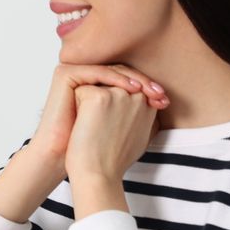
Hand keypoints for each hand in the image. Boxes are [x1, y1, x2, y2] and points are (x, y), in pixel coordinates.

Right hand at [0, 65, 167, 221]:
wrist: (73, 159)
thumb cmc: (94, 147)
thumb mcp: (121, 124)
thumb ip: (136, 111)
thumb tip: (163, 102)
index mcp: (97, 87)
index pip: (126, 80)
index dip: (147, 88)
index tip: (164, 101)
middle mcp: (86, 79)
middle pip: (121, 72)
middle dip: (144, 83)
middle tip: (160, 94)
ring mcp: (75, 76)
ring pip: (111, 70)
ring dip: (134, 78)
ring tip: (150, 90)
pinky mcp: (65, 75)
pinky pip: (96, 71)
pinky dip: (115, 78)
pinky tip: (131, 88)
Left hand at [66, 85, 157, 214]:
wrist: (98, 174)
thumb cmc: (114, 159)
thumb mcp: (139, 136)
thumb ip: (141, 115)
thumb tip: (138, 103)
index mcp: (149, 104)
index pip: (125, 87)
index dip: (111, 103)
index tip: (108, 125)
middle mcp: (137, 96)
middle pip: (109, 84)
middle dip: (100, 102)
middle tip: (100, 130)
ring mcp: (119, 94)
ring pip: (95, 85)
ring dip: (89, 103)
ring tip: (94, 128)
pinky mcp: (99, 96)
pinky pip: (81, 91)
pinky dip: (77, 107)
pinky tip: (84, 126)